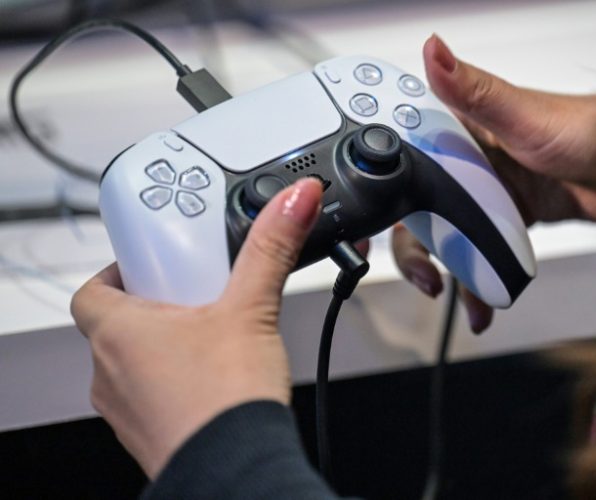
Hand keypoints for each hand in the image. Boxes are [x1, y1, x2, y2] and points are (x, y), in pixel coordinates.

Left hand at [71, 178, 322, 478]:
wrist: (237, 470)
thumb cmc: (224, 400)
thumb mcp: (251, 308)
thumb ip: (271, 248)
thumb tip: (293, 200)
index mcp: (118, 332)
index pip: (92, 288)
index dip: (118, 270)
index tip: (151, 262)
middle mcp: (110, 372)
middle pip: (119, 322)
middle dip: (157, 305)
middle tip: (197, 295)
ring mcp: (127, 409)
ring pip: (136, 362)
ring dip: (168, 345)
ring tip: (215, 335)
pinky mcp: (151, 433)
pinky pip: (155, 395)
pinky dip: (179, 380)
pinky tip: (219, 376)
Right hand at [393, 35, 595, 332]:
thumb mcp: (524, 116)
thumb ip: (474, 91)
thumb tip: (434, 51)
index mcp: (465, 127)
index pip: (407, 155)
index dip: (385, 186)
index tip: (373, 219)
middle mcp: (471, 159)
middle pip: (421, 208)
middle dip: (415, 246)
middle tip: (424, 272)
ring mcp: (489, 192)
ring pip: (448, 235)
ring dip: (448, 270)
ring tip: (453, 292)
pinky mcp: (507, 219)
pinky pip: (479, 251)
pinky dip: (477, 277)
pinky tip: (481, 297)